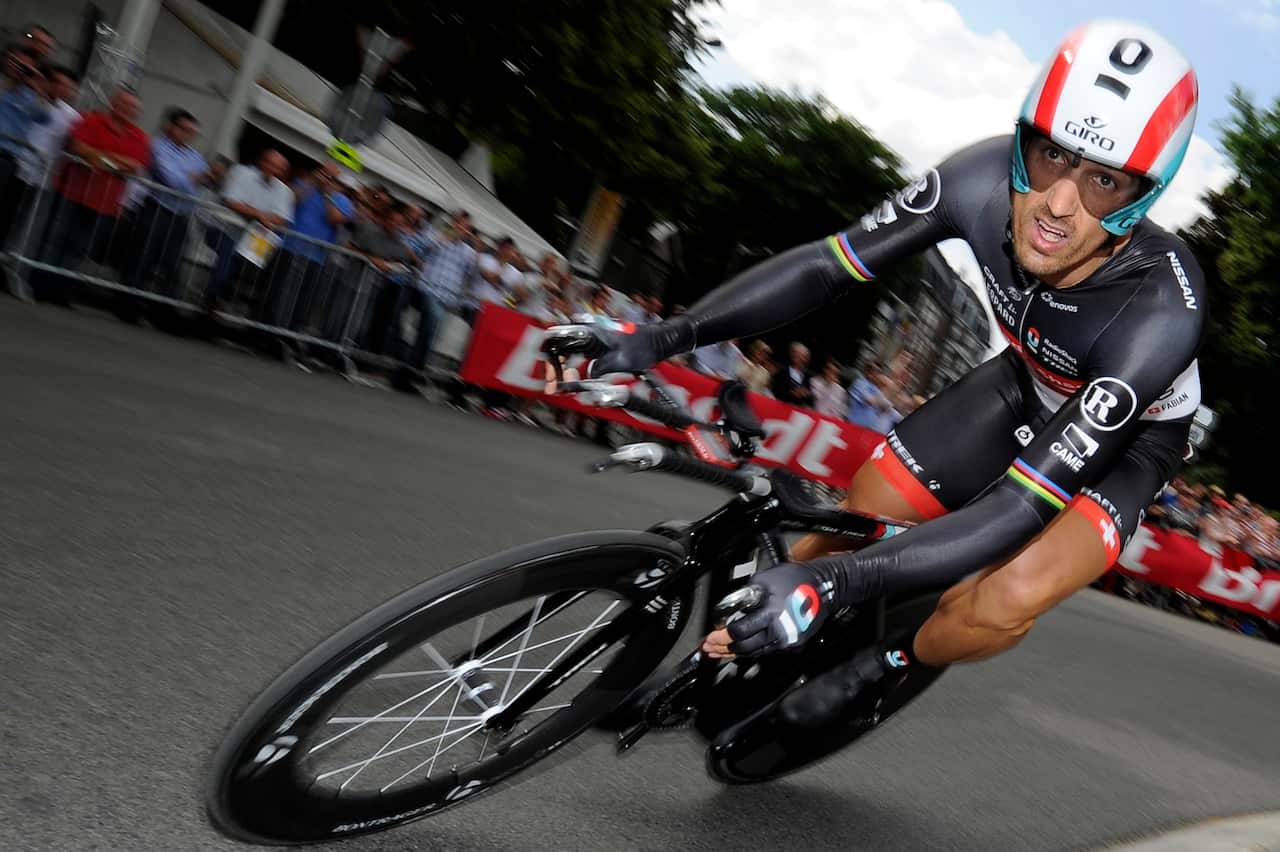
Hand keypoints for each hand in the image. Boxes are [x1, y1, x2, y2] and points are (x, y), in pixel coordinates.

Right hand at [540, 321, 664, 392]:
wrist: (656, 343)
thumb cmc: (643, 347)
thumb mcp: (620, 361)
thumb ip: (600, 368)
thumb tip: (586, 376)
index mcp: (591, 331)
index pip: (558, 341)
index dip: (551, 361)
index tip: (553, 378)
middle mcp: (589, 332)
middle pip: (560, 348)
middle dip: (555, 368)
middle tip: (555, 386)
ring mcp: (592, 338)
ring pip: (568, 353)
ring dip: (563, 369)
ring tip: (564, 385)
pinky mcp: (597, 345)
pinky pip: (579, 356)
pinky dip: (573, 368)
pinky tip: (574, 380)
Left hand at [703, 562, 831, 657]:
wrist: (826, 587)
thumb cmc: (797, 579)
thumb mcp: (764, 580)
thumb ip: (745, 596)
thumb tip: (730, 609)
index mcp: (772, 615)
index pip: (740, 632)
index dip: (722, 636)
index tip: (710, 637)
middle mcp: (781, 633)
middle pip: (745, 648)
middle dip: (724, 649)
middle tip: (709, 648)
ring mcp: (789, 642)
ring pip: (756, 653)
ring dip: (735, 653)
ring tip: (719, 653)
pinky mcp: (794, 645)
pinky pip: (768, 651)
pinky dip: (752, 650)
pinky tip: (741, 650)